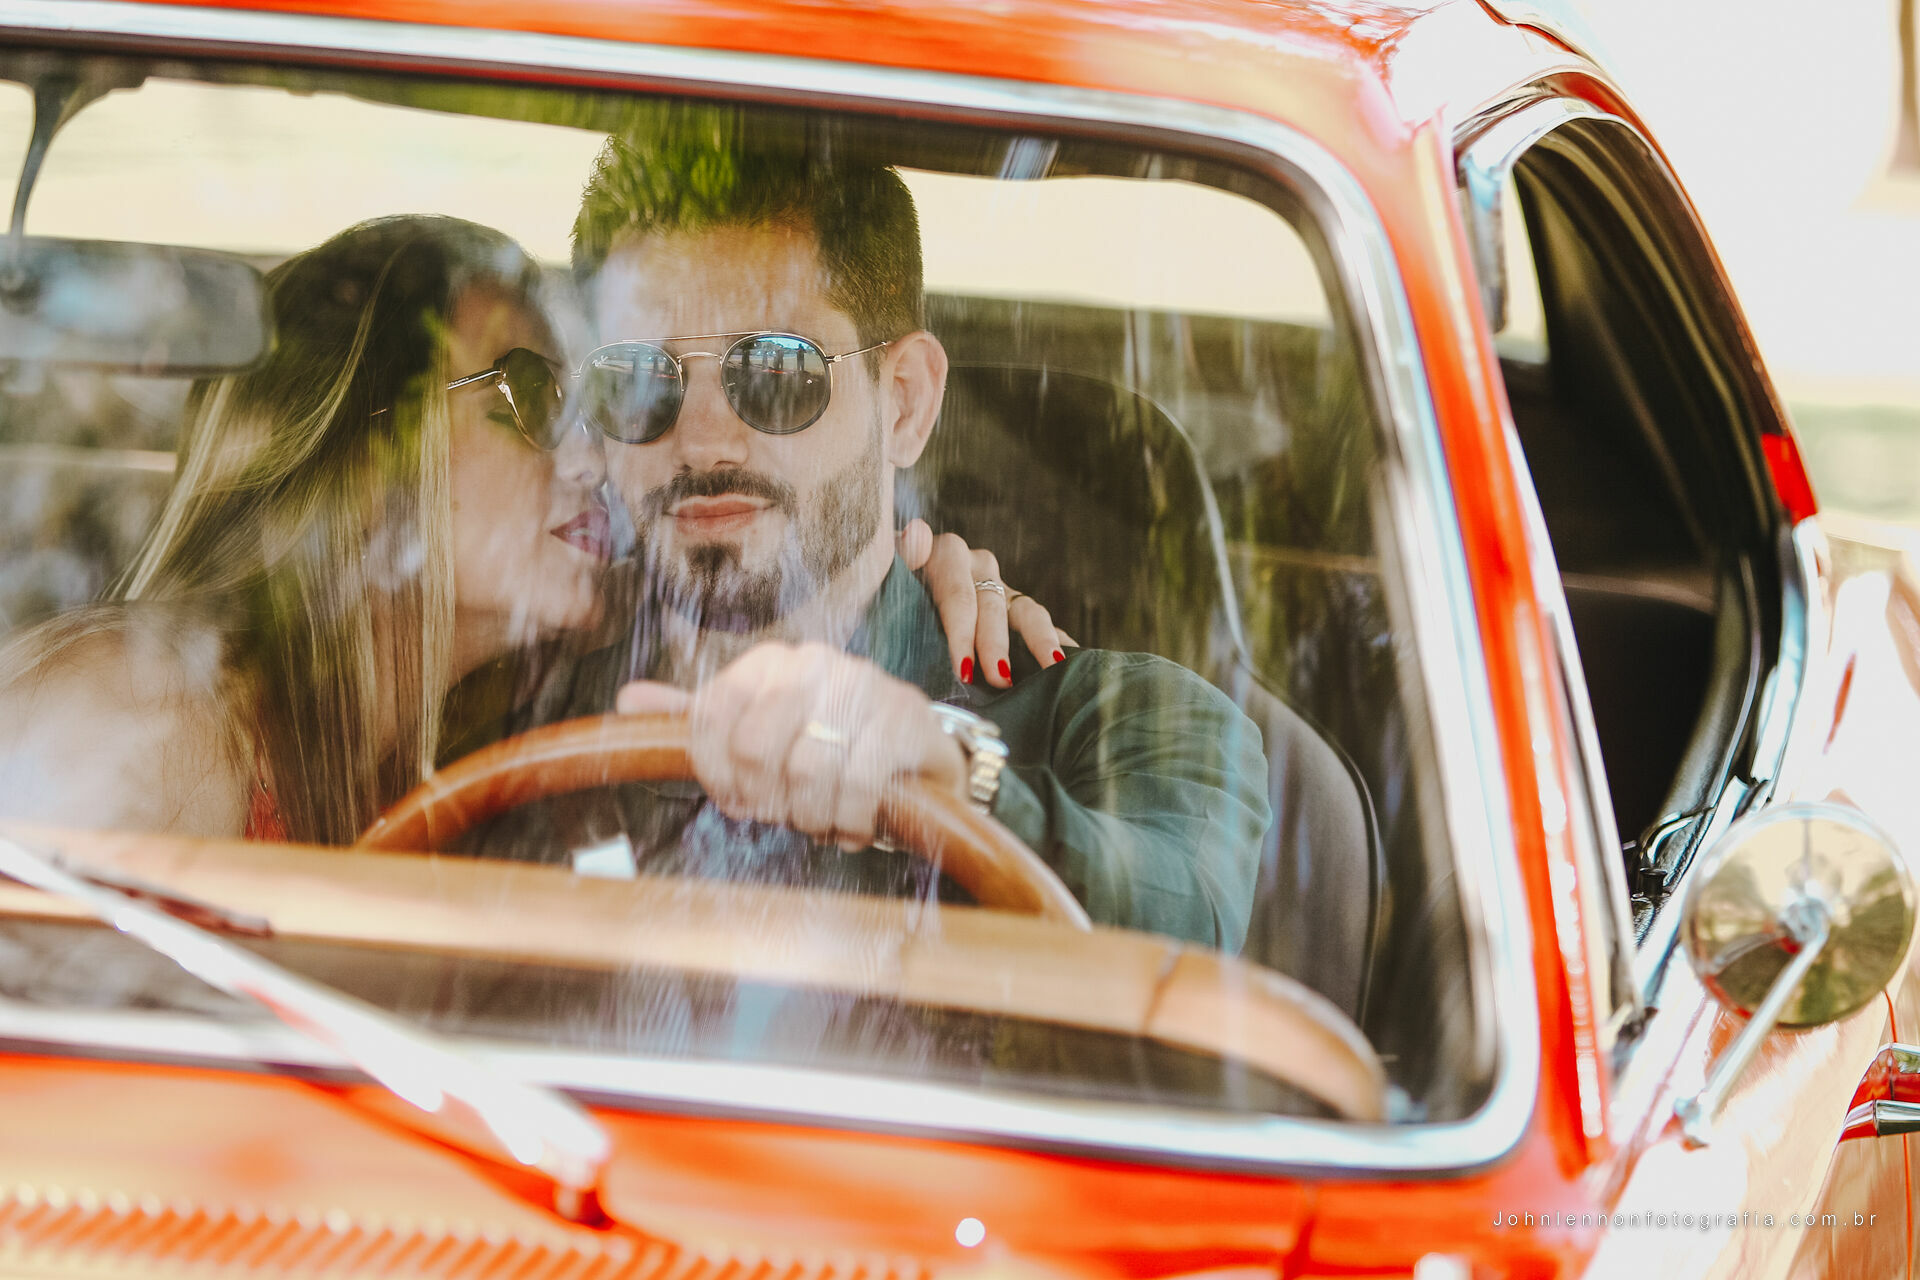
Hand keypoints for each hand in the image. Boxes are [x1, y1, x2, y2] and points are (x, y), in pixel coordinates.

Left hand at [614, 641, 967, 849]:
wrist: (916, 754)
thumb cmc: (828, 746)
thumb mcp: (759, 731)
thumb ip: (699, 719)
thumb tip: (627, 700)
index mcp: (768, 663)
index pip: (711, 715)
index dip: (715, 775)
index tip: (737, 800)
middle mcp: (814, 662)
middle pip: (753, 748)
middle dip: (765, 800)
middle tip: (785, 815)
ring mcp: (864, 686)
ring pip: (807, 771)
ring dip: (812, 817)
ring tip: (824, 820)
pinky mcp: (906, 718)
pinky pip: (859, 784)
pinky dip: (850, 820)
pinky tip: (854, 824)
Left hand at [896, 518, 1076, 688]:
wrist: (889, 579)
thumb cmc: (881, 585)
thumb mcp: (883, 571)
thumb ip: (900, 558)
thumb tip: (917, 534)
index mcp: (944, 555)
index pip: (958, 596)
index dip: (962, 634)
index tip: (964, 670)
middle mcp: (976, 565)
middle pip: (993, 606)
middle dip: (996, 646)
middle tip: (998, 680)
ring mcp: (998, 585)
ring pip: (1025, 611)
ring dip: (1039, 641)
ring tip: (1052, 668)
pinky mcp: (1013, 605)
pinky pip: (1040, 622)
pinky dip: (1057, 640)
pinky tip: (1071, 664)